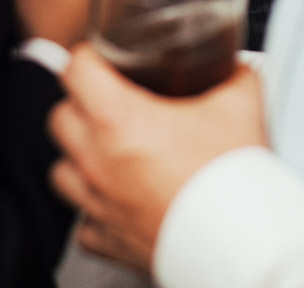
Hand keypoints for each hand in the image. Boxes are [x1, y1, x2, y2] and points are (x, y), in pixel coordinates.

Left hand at [49, 45, 267, 271]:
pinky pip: (84, 222)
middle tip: (113, 102)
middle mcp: (98, 162)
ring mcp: (99, 204)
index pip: (75, 69)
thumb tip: (232, 65)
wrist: (242, 245)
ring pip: (61, 169)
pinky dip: (96, 209)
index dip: (89, 57)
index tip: (103, 59)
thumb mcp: (242, 105)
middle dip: (82, 104)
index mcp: (120, 121)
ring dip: (81, 156)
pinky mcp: (109, 240)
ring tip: (111, 151)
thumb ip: (234, 73)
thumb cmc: (234, 183)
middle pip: (61, 116)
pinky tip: (119, 198)